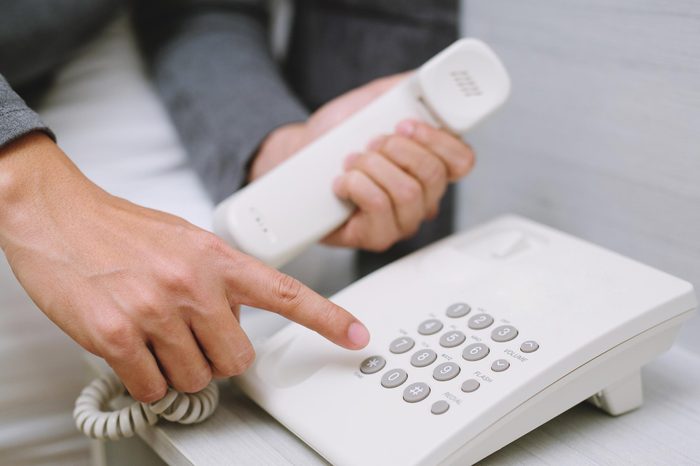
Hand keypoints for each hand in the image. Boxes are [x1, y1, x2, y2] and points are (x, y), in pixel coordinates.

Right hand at [0, 133, 369, 401]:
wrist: (59, 215)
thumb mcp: (188, 241)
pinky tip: (132, 351)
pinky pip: (152, 386)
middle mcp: (193, 284)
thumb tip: (241, 316)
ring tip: (155, 336)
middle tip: (193, 340)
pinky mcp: (116, 335)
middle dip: (218, 359)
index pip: (287, 293)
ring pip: (195, 378)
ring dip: (178, 369)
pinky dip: (146, 380)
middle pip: (238, 360)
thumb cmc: (123, 230)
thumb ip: (221, 277)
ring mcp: (155, 310)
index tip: (356, 336)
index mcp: (218, 259)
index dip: (328, 319)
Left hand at [249, 74, 474, 251]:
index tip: (406, 124)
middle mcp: (422, 196)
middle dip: (396, 149)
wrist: (298, 157)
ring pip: (407, 192)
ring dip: (372, 167)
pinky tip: (343, 182)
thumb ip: (405, 88)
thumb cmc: (336, 136)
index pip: (462, 160)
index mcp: (430, 164)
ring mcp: (401, 219)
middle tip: (371, 142)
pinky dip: (357, 186)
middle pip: (433, 175)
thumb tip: (428, 75)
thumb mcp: (373, 102)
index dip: (439, 140)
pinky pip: (379, 208)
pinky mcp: (376, 236)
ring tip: (352, 161)